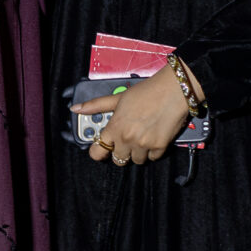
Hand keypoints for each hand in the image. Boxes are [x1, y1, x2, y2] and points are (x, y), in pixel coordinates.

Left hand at [72, 60, 197, 166]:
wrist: (173, 90)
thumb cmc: (146, 91)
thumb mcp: (119, 97)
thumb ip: (97, 105)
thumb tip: (76, 108)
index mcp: (115, 127)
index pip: (97, 152)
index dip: (98, 151)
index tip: (101, 149)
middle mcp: (127, 138)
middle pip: (118, 160)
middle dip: (121, 152)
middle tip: (127, 140)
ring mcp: (144, 145)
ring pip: (136, 161)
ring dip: (138, 152)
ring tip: (142, 137)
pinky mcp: (159, 147)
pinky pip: (152, 158)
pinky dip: (153, 151)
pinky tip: (154, 137)